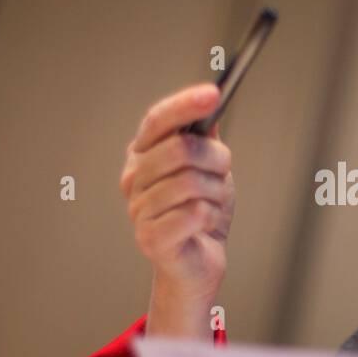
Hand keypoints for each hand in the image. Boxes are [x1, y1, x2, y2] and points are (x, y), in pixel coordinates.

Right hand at [120, 83, 234, 324]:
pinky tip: (205, 224)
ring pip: (191, 183)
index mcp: (143, 154)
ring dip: (216, 193)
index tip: (213, 93)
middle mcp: (134, 178)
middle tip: (223, 172)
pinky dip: (211, 216)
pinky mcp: (149, 238)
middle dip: (215, 159)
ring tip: (214, 205)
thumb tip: (209, 100)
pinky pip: (194, 213)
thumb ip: (205, 137)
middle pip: (181, 149)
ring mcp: (138, 208)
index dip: (185, 105)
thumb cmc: (201, 212)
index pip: (158, 120)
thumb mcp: (209, 168)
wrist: (198, 263)